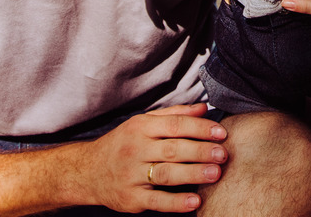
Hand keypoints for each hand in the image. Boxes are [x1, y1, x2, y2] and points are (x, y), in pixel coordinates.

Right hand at [85, 102, 226, 212]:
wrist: (87, 171)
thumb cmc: (123, 144)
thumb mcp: (143, 123)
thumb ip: (175, 114)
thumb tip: (204, 108)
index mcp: (141, 127)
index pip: (175, 125)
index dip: (200, 128)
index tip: (221, 133)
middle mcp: (135, 149)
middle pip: (173, 149)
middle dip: (201, 151)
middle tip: (223, 154)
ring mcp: (132, 175)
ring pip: (167, 174)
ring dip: (193, 174)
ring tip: (215, 174)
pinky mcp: (131, 198)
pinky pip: (156, 201)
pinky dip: (176, 202)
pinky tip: (195, 201)